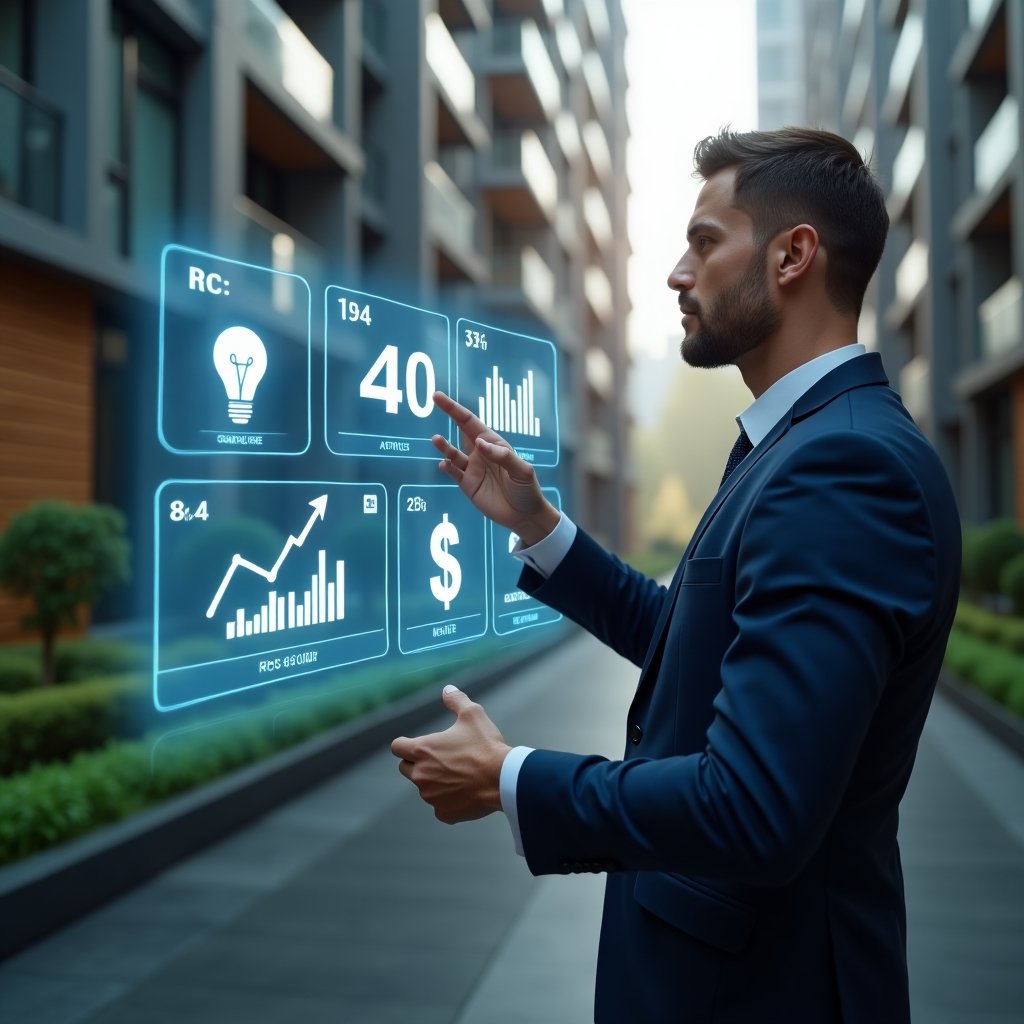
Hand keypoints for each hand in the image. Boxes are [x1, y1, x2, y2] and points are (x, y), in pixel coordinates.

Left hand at [391, 685, 510, 823]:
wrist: (503, 779)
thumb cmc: (486, 745)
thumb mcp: (473, 715)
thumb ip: (456, 700)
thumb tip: (447, 689)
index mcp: (423, 750)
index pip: (397, 747)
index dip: (405, 745)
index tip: (417, 745)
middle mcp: (420, 775)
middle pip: (405, 768)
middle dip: (417, 763)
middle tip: (440, 759)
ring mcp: (430, 796)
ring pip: (424, 788)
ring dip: (434, 782)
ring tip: (459, 775)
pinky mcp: (443, 813)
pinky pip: (439, 806)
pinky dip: (448, 800)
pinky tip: (466, 792)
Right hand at [431, 391, 558, 546]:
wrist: (525, 515)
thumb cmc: (527, 489)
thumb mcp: (522, 471)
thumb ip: (502, 456)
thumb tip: (479, 443)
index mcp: (494, 444)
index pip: (471, 422)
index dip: (455, 409)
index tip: (439, 397)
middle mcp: (480, 453)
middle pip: (460, 429)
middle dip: (449, 413)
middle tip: (435, 398)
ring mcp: (472, 468)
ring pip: (453, 452)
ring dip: (444, 446)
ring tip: (436, 439)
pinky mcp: (468, 484)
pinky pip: (454, 473)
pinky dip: (447, 467)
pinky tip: (444, 464)